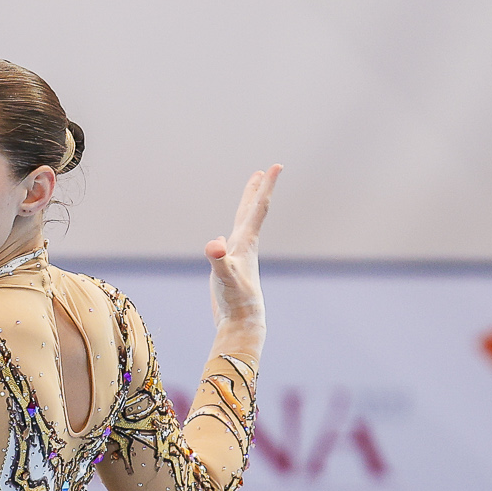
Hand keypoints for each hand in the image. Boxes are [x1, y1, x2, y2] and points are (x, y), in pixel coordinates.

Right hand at [206, 165, 280, 345]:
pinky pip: (230, 244)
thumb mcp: (225, 278)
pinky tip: (223, 239)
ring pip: (243, 225)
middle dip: (257, 191)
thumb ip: (219, 260)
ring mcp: (239, 257)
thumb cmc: (236, 301)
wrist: (241, 324)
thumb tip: (214, 245)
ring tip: (249, 196)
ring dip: (246, 208)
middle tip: (265, 171)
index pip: (258, 208)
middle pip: (252, 212)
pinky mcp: (231, 268)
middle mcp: (245, 246)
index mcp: (247, 242)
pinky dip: (229, 234)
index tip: (276, 166)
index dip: (266, 186)